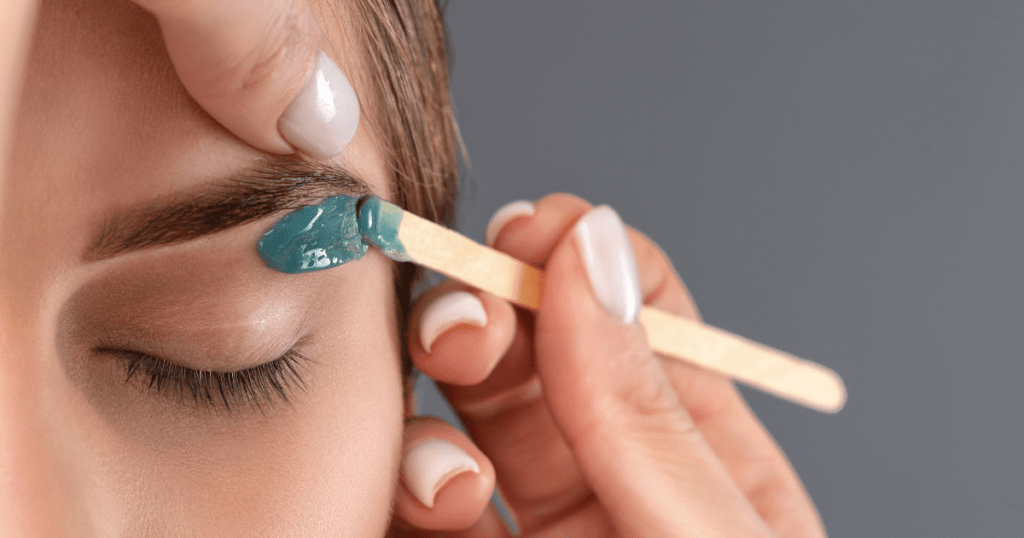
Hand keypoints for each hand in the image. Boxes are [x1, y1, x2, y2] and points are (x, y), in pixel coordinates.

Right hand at [391, 194, 827, 536]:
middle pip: (533, 357)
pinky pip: (415, 506)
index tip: (531, 232)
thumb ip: (648, 413)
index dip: (581, 256)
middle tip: (463, 325)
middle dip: (485, 318)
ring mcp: (537, 528)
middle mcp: (614, 485)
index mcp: (705, 462)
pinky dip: (400, 485)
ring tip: (451, 472)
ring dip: (433, 415)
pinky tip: (427, 502)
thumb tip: (595, 249)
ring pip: (457, 426)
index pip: (639, 316)